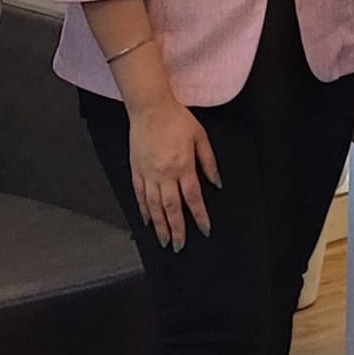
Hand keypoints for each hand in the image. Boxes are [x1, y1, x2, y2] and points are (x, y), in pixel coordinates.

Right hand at [126, 95, 220, 249]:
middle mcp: (165, 174)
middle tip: (180, 246)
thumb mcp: (201, 137)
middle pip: (172, 208)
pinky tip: (146, 221)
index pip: (193, 198)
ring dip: (160, 226)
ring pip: (154, 206)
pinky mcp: (136, 170)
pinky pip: (139, 195)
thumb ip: (209, 162)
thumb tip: (217, 183)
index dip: (199, 216)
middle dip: (177, 229)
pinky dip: (143, 210)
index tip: (204, 230)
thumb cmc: (177, 119)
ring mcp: (148, 173)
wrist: (150, 108)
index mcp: (183, 166)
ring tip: (164, 241)